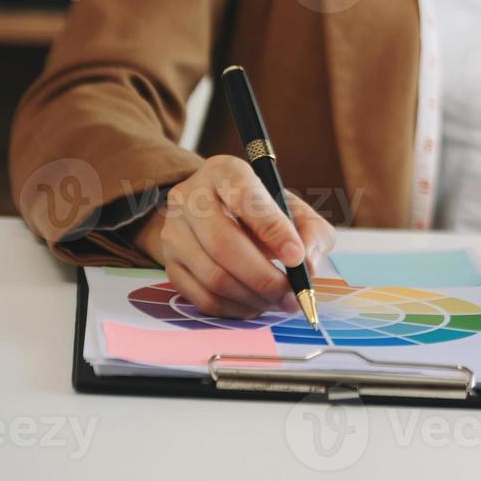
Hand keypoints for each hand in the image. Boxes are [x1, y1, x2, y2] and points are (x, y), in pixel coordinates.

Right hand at [129, 155, 336, 318]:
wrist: (216, 214)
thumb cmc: (263, 211)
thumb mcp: (293, 208)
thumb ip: (311, 230)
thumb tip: (308, 266)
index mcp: (225, 172)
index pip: (245, 199)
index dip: (273, 231)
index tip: (296, 258)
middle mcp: (190, 198)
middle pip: (223, 244)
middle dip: (264, 277)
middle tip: (292, 293)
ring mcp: (174, 232)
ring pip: (213, 276)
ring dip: (253, 297)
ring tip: (279, 301)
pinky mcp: (169, 264)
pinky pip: (202, 297)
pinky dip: (235, 308)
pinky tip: (256, 304)